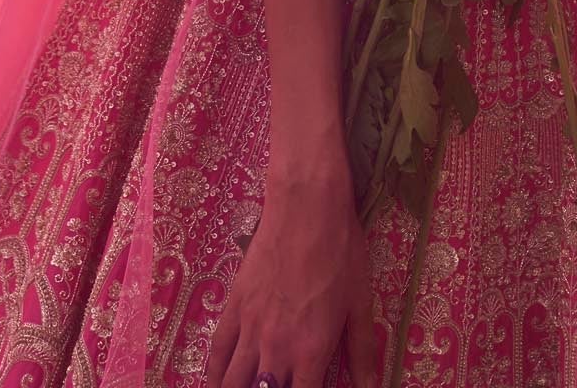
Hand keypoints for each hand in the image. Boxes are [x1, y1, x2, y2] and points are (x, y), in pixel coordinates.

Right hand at [207, 175, 377, 387]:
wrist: (307, 207)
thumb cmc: (340, 252)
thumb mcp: (360, 303)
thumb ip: (362, 352)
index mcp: (311, 352)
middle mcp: (276, 348)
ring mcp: (250, 328)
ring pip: (232, 383)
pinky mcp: (234, 307)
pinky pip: (217, 352)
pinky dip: (213, 375)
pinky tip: (214, 385)